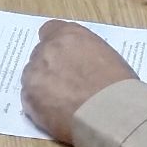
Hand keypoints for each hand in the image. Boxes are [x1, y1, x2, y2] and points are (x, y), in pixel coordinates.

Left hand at [20, 21, 140, 144]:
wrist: (111, 115)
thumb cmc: (118, 88)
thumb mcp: (106, 56)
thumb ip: (85, 54)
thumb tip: (79, 64)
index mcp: (69, 35)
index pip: (50, 31)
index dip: (55, 46)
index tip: (62, 58)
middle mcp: (48, 49)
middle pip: (40, 56)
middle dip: (49, 68)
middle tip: (65, 86)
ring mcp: (35, 73)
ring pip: (32, 78)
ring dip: (42, 88)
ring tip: (62, 105)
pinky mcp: (29, 98)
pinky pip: (29, 100)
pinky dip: (40, 107)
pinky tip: (57, 115)